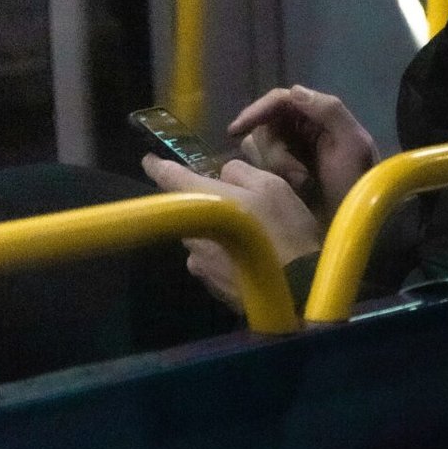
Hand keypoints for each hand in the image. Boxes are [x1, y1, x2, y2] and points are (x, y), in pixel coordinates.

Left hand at [142, 155, 322, 313]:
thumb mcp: (271, 186)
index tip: (149, 160)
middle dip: (206, 207)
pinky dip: (226, 257)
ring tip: (250, 239)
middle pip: (190, 213)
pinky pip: (213, 263)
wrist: (298, 288)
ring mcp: (199, 265)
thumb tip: (223, 174)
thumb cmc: (285, 230)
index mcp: (201, 203)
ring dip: (217, 235)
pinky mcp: (211, 286)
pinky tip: (251, 260)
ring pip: (201, 240)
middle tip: (237, 207)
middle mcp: (190, 235)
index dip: (158, 166)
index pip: (168, 178)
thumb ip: (240, 172)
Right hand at [225, 84, 378, 218]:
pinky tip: (293, 191)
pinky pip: (260, 168)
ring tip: (302, 186)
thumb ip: (329, 111)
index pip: (279, 101)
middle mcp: (301, 130)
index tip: (236, 130)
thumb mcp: (352, 144)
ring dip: (276, 167)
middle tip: (298, 176)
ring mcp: (290, 153)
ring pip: (259, 148)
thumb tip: (294, 91)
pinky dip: (271, 177)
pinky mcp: (281, 176)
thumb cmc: (357, 182)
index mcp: (319, 116)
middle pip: (265, 126)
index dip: (256, 111)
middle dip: (275, 151)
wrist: (354, 222)